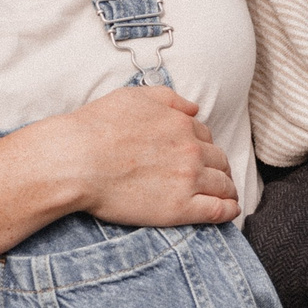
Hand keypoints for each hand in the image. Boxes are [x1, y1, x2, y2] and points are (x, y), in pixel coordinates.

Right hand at [15, 85, 236, 227]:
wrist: (76, 160)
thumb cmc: (97, 127)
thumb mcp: (133, 97)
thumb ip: (168, 99)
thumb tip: (193, 108)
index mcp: (180, 123)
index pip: (205, 135)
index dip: (203, 145)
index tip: (199, 155)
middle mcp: (190, 150)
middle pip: (219, 159)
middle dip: (220, 166)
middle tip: (215, 176)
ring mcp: (188, 180)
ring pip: (224, 184)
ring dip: (228, 188)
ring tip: (226, 195)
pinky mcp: (181, 208)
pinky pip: (218, 210)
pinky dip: (229, 210)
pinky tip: (230, 211)